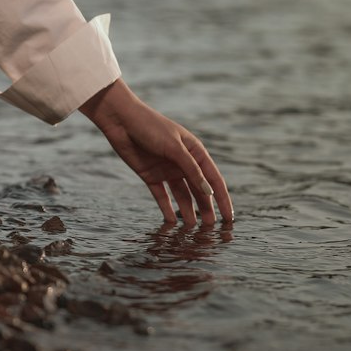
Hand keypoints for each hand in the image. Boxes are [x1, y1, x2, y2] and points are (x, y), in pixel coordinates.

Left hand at [79, 79, 232, 225]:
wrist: (121, 120)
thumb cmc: (150, 127)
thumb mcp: (174, 147)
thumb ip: (191, 169)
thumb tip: (209, 193)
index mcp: (195, 152)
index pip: (214, 179)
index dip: (223, 199)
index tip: (229, 219)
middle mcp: (183, 162)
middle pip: (199, 190)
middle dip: (206, 209)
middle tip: (210, 229)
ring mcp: (167, 170)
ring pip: (182, 195)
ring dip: (188, 211)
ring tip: (192, 230)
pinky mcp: (151, 175)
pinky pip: (162, 196)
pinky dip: (167, 208)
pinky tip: (171, 222)